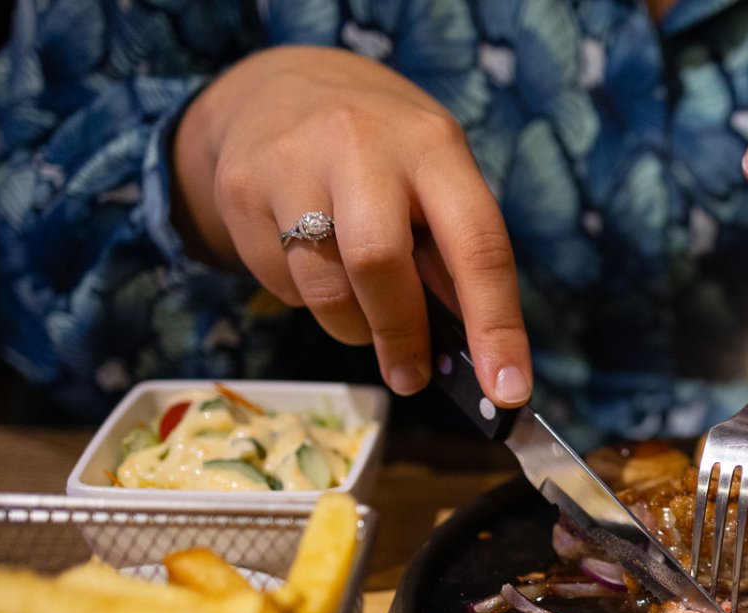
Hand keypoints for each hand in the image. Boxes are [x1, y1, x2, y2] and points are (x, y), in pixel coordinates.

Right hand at [171, 46, 530, 402]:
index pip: (478, 244)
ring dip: (351, 326)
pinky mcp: (239, 191)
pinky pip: (280, 283)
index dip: (497, 325)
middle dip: (402, 334)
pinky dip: (306, 300)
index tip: (508, 390)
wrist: (278, 88)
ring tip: (362, 313)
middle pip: (381, 264)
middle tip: (410, 375)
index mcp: (433, 146)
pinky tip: (314, 267)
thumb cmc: (383, 154)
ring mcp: (291, 162)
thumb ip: (454, 256)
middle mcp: (362, 144)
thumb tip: (477, 357)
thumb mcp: (436, 178)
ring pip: (324, 288)